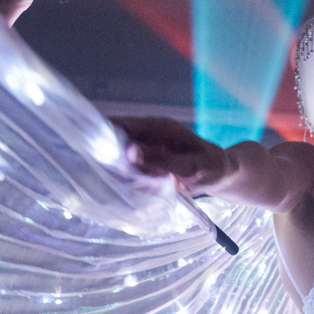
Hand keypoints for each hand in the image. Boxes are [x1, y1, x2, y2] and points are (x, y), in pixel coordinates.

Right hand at [110, 117, 232, 189]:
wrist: (222, 175)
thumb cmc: (211, 168)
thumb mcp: (190, 167)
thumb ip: (160, 159)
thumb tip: (130, 151)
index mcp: (158, 127)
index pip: (123, 124)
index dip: (104, 133)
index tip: (90, 149)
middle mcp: (148, 135)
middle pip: (116, 141)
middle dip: (110, 159)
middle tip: (108, 177)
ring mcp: (146, 149)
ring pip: (121, 158)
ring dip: (120, 173)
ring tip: (125, 186)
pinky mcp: (147, 163)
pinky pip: (130, 171)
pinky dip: (130, 181)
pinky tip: (136, 190)